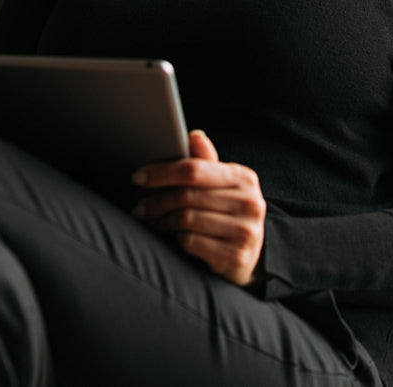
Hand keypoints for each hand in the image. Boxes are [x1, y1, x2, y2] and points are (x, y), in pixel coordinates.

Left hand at [131, 130, 265, 286]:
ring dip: (163, 221)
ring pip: (186, 219)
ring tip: (155, 221)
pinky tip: (174, 237)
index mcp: (244, 178)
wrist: (253, 256)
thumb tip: (194, 135)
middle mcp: (249, 202)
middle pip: (187, 195)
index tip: (139, 177)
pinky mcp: (235, 256)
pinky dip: (177, 239)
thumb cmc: (229, 215)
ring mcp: (245, 231)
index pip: (194, 169)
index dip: (162, 172)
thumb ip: (206, 163)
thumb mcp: (222, 187)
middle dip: (157, 201)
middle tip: (140, 207)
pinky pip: (192, 242)